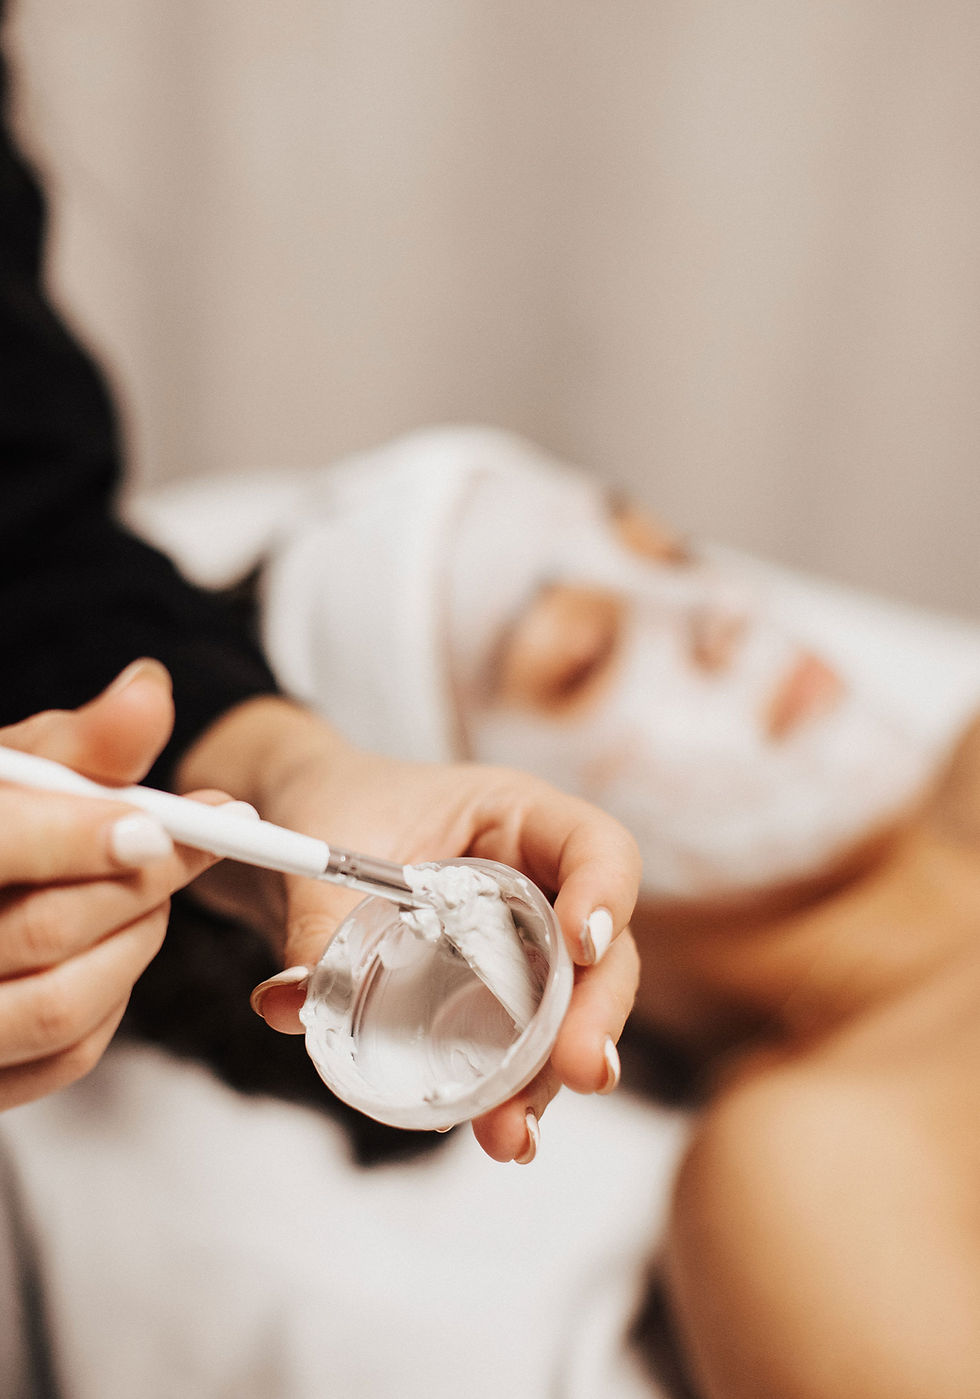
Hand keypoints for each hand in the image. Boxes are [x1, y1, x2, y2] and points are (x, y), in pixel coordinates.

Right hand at [0, 660, 223, 1109]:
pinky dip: (113, 999)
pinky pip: (63, 1056)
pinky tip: (118, 946)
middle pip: (43, 931)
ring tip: (153, 888)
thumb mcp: (15, 770)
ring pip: (59, 1007)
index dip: (80, 839)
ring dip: (135, 941)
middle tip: (206, 837)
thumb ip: (82, 742)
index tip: (158, 826)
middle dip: (142, 883)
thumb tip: (149, 691)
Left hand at [178, 698, 641, 1162]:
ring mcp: (523, 947)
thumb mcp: (324, 849)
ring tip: (514, 1132)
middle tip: (583, 1070)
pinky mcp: (493, 1000)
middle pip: (601, 950)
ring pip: (567, 1015)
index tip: (582, 943)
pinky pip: (518, 1048)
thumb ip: (316, 920)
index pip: (594, 845)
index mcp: (517, 817)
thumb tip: (294, 1002)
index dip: (604, 892)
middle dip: (595, 1015)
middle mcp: (538, 884)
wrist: (301, 835)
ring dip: (548, 1077)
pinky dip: (512, 1092)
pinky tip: (500, 1132)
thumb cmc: (333, 806)